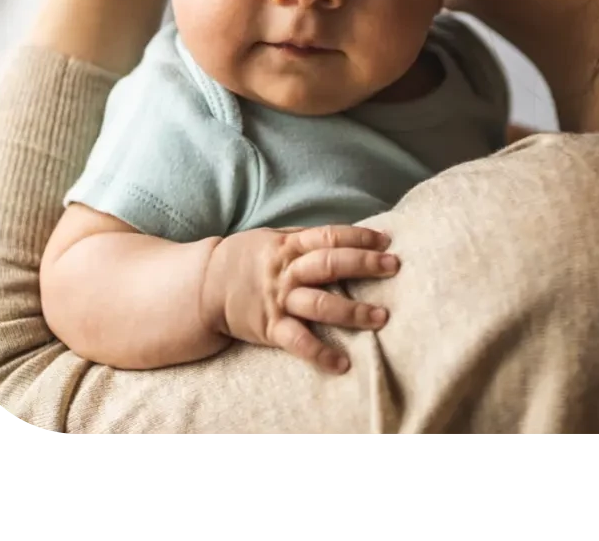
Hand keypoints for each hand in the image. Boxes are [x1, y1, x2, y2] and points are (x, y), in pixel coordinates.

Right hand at [200, 225, 399, 373]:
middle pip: (329, 265)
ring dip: (352, 311)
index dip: (359, 237)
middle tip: (394, 266)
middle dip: (364, 264)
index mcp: (289, 246)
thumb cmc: (246, 259)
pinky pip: (298, 341)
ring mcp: (279, 300)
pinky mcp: (270, 327)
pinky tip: (342, 363)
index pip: (329, 236)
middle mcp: (286, 272)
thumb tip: (347, 238)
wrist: (204, 286)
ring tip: (381, 317)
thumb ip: (305, 240)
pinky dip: (320, 353)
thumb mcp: (273, 238)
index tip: (386, 240)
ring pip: (319, 304)